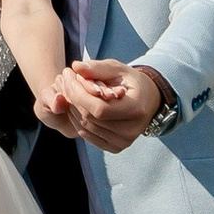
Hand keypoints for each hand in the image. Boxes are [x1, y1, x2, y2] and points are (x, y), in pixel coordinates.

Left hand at [45, 61, 169, 151]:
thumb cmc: (131, 82)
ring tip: (68, 91)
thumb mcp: (118, 69)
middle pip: (90, 118)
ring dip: (71, 108)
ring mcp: (123, 142)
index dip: (79, 94)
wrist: (148, 101)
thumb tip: (76, 66)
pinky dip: (76, 120)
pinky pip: (87, 135)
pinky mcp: (115, 147)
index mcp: (136, 109)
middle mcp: (131, 130)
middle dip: (72, 97)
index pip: (99, 108)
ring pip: (85, 127)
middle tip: (65, 80)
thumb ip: (98, 68)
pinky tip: (74, 105)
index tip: (69, 77)